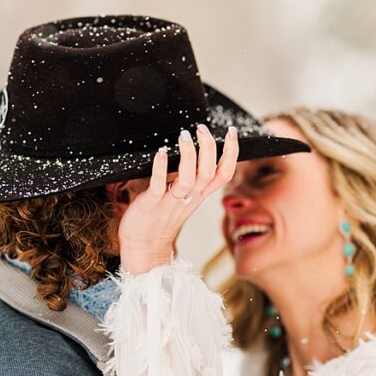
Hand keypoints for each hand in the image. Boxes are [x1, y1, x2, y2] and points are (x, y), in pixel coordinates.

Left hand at [117, 125, 238, 274]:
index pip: (224, 173)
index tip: (231, 131)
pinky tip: (161, 152)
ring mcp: (171, 201)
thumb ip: (188, 178)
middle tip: (202, 128)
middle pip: (209, 172)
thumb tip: (190, 152)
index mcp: (198, 195)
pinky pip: (158, 184)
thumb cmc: (159, 219)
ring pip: (189, 177)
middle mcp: (189, 197)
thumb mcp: (181, 198)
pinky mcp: (151, 203)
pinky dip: (160, 167)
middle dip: (209, 147)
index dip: (231, 152)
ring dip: (188, 154)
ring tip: (184, 135)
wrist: (143, 247)